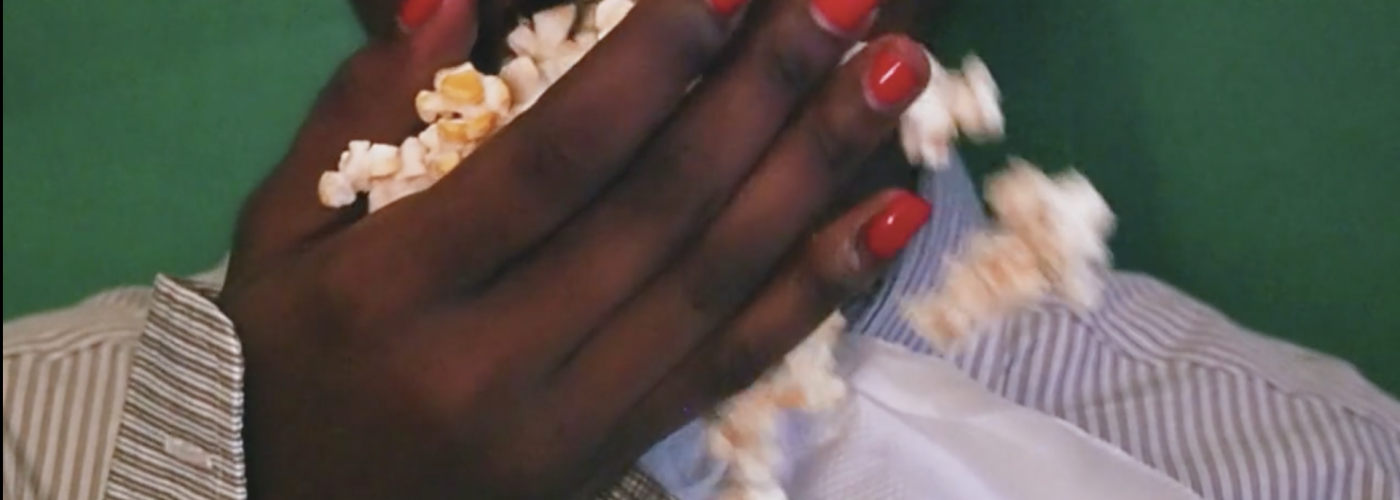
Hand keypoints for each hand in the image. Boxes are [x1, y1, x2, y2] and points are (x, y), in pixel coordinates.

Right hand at [219, 0, 931, 496]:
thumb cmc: (287, 361)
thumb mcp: (280, 236)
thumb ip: (362, 110)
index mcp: (394, 292)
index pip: (550, 162)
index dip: (648, 66)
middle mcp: (494, 361)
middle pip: (658, 209)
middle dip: (764, 92)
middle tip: (848, 4)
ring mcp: (570, 420)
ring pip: (717, 281)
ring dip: (817, 169)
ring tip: (893, 75)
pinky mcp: (617, 452)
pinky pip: (734, 363)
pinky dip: (820, 285)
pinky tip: (888, 216)